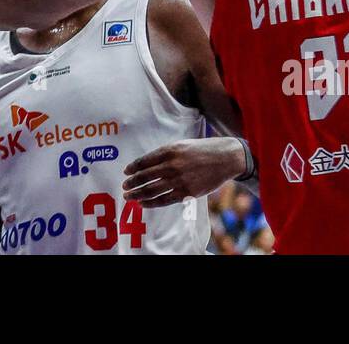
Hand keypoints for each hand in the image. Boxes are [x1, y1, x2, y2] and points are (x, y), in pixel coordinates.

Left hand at [123, 138, 247, 207]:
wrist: (225, 158)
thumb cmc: (202, 150)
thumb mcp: (181, 145)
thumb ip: (164, 154)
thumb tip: (147, 164)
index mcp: (169, 151)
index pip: (144, 161)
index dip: (133, 168)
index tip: (126, 172)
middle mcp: (172, 165)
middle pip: (145, 177)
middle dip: (132, 183)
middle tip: (124, 187)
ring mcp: (179, 180)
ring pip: (152, 190)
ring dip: (137, 194)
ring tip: (129, 197)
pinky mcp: (187, 192)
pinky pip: (164, 200)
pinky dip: (151, 203)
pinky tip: (143, 203)